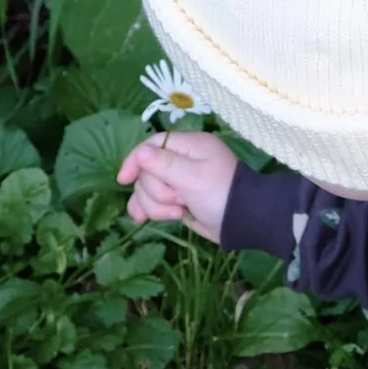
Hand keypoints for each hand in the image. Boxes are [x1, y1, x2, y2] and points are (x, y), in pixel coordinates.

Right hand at [117, 131, 237, 241]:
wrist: (243, 223)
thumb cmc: (222, 195)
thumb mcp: (194, 178)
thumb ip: (165, 164)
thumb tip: (140, 153)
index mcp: (190, 146)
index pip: (153, 144)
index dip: (136, 160)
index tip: (124, 179)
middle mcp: (182, 160)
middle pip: (147, 170)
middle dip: (157, 190)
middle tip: (179, 200)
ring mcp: (179, 181)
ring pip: (147, 188)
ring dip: (156, 204)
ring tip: (178, 211)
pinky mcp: (177, 199)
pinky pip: (152, 201)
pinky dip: (149, 209)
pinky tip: (143, 219)